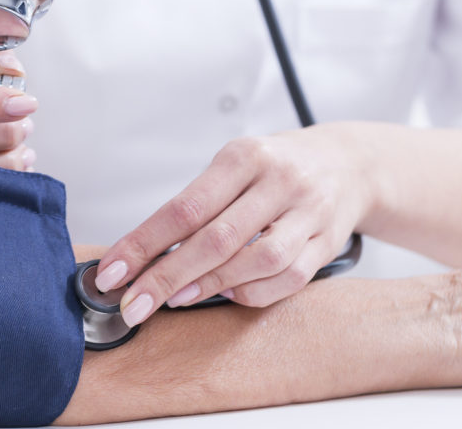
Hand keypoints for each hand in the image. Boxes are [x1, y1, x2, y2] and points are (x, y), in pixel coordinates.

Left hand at [96, 123, 376, 325]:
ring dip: (211, 286)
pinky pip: (289, 278)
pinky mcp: (327, 242)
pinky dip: (253, 292)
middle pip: (216, 239)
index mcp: (245, 156)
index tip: (113, 272)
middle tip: (133, 304)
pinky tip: (229, 294)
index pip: (186, 207)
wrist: (348, 163)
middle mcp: (279, 181)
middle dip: (167, 277)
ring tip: (178, 298)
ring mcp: (308, 212)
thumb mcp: (235, 165)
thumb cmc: (277, 166)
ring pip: (257, 261)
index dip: (144, 243)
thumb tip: (146, 254)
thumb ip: (198, 204)